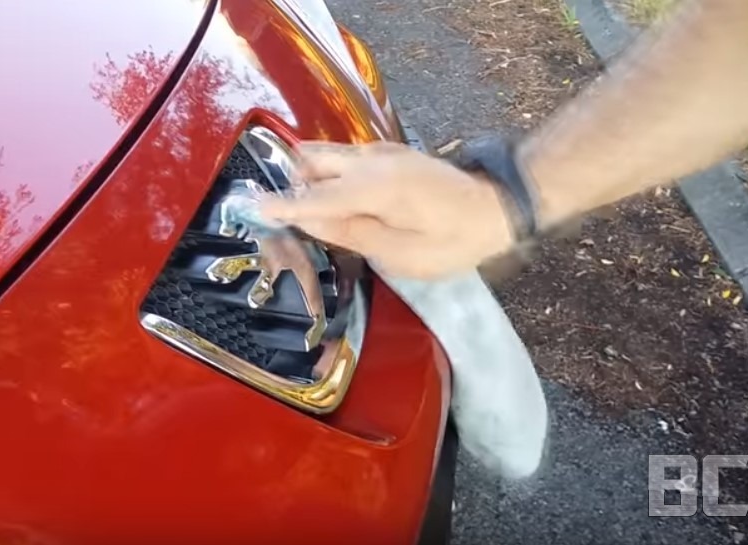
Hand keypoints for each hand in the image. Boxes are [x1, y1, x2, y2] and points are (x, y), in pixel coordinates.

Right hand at [258, 141, 515, 278]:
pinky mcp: (391, 154)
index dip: (282, 204)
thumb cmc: (454, 241)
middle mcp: (373, 160)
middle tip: (271, 209)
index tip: (251, 207)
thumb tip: (311, 220)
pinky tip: (329, 197)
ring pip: (328, 154)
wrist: (496, 208)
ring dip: (307, 175)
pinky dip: (328, 173)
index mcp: (375, 187)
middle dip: (288, 181)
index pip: (315, 196)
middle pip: (313, 161)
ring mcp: (383, 152)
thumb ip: (352, 234)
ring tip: (295, 206)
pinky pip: (346, 158)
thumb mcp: (402, 254)